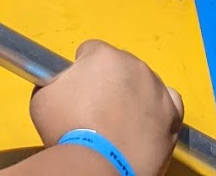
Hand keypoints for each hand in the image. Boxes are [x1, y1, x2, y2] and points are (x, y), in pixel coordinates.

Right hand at [30, 41, 182, 175]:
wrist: (98, 166)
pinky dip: (157, 109)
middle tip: (97, 112)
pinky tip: (144, 123)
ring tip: (120, 122)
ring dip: (133, 95)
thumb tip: (61, 85)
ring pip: (143, 83)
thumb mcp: (42, 98)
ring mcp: (156, 88)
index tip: (78, 93)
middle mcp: (133, 65)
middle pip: (119, 66)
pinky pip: (168, 101)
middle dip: (109, 83)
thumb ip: (54, 81)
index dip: (82, 71)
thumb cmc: (67, 130)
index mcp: (102, 55)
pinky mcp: (173, 114)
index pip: (90, 51)